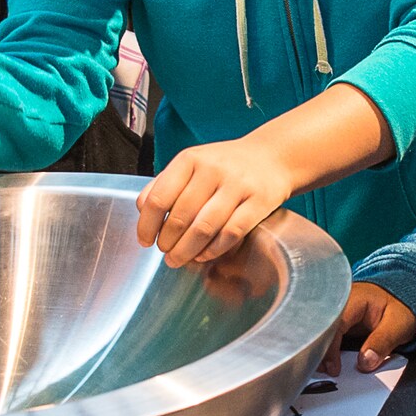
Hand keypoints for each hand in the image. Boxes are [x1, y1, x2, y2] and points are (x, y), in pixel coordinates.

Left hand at [136, 136, 294, 267]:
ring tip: (177, 259)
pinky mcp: (258, 202)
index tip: (145, 240)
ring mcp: (237, 186)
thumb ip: (165, 183)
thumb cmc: (226, 164)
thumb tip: (142, 209)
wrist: (273, 156)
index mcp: (190, 159)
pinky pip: (230, 233)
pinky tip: (203, 255)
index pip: (159, 198)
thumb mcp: (192, 163)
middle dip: (167, 241)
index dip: (147, 224)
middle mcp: (213, 170)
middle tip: (164, 252)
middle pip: (180, 216)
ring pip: (204, 228)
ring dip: (186, 250)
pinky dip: (213, 249)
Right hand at [321, 283, 415, 375]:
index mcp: (355, 298)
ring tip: (322, 369)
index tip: (333, 368)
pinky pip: (327, 333)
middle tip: (321, 370)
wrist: (405, 302)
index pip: (334, 322)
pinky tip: (325, 362)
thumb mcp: (399, 326)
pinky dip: (325, 348)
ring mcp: (338, 310)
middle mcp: (341, 302)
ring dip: (319, 349)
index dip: (330, 347)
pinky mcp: (338, 320)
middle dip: (319, 349)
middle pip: (321, 325)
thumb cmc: (402, 310)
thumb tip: (364, 363)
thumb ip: (382, 343)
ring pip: (321, 329)